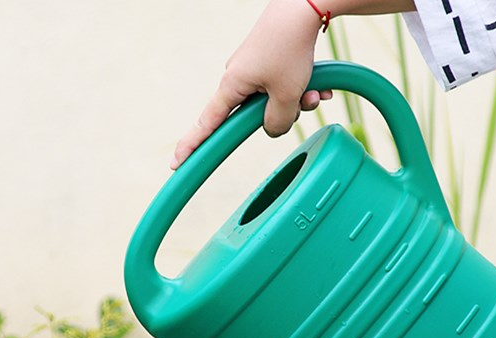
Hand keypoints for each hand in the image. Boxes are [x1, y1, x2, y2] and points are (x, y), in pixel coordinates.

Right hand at [171, 0, 332, 169]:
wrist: (304, 6)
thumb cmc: (290, 48)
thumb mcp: (286, 96)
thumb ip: (277, 123)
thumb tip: (273, 128)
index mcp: (231, 86)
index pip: (207, 124)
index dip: (192, 145)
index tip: (176, 163)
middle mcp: (237, 77)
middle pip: (252, 115)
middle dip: (282, 114)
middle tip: (304, 102)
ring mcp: (253, 67)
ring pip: (272, 100)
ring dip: (297, 101)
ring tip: (315, 91)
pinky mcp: (268, 58)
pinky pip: (281, 85)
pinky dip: (300, 88)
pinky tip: (319, 85)